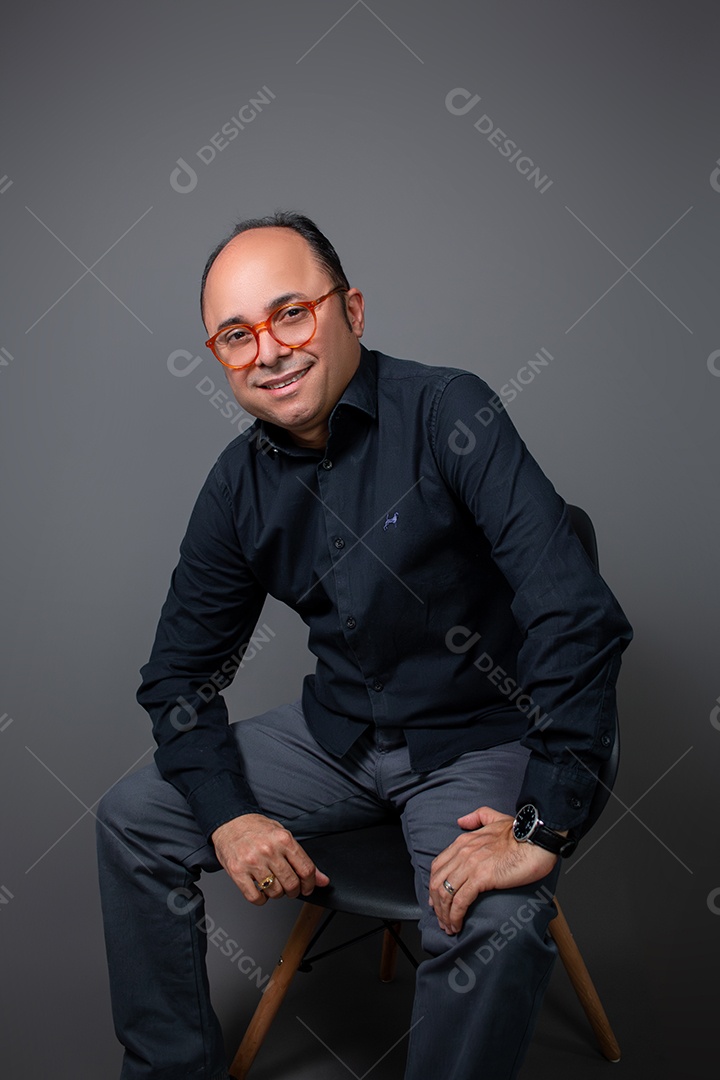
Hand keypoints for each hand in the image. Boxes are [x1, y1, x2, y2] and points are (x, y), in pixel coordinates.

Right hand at [211, 813, 329, 905]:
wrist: (230, 822)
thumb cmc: (257, 828)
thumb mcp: (283, 836)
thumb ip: (302, 858)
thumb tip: (322, 880)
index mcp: (283, 839)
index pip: (306, 869)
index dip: (311, 883)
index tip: (308, 887)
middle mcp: (269, 850)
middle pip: (291, 883)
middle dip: (294, 891)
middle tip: (291, 888)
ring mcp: (252, 862)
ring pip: (275, 892)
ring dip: (277, 894)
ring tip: (274, 884)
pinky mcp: (237, 872)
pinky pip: (255, 897)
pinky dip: (262, 899)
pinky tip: (262, 891)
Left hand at [429, 805, 558, 934]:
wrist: (537, 838)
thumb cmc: (522, 832)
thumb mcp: (495, 818)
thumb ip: (477, 817)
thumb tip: (461, 821)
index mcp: (464, 840)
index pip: (438, 867)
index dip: (434, 886)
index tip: (437, 901)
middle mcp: (463, 851)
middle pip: (437, 882)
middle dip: (437, 905)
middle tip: (442, 920)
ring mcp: (470, 864)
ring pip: (445, 893)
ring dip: (444, 914)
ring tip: (449, 928)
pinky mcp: (481, 877)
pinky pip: (460, 900)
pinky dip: (455, 916)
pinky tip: (457, 925)